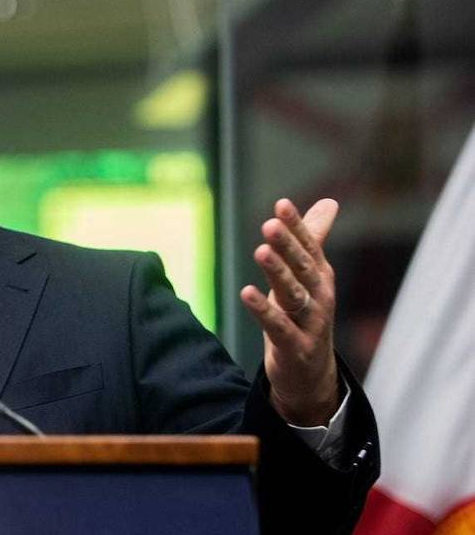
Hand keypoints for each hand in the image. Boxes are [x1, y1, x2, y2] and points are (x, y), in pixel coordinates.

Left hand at [240, 198, 340, 425]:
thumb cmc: (305, 316)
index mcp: (320, 276)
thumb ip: (313, 239)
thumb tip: (330, 202)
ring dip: (278, 273)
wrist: (311, 373)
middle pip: (303, 267)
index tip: (281, 204)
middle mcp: (320, 296)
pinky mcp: (296, 347)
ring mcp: (311, 323)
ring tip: (260, 251)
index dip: (296, 226)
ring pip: (294, 295)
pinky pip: (279, 327)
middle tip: (270, 224)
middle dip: (288, 245)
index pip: (309, 246)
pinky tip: (246, 293)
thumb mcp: (307, 276)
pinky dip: (264, 311)